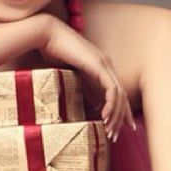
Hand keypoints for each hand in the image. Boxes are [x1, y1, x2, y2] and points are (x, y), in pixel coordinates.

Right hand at [38, 15, 135, 141]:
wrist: (48, 35)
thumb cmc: (54, 52)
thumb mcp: (72, 75)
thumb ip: (84, 86)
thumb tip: (93, 105)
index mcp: (101, 66)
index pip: (117, 92)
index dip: (121, 110)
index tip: (121, 128)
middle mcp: (106, 65)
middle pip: (122, 95)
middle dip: (121, 117)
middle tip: (116, 136)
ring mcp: (104, 64)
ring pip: (119, 94)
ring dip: (116, 114)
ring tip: (109, 130)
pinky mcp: (98, 65)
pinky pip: (111, 89)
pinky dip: (110, 104)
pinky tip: (104, 116)